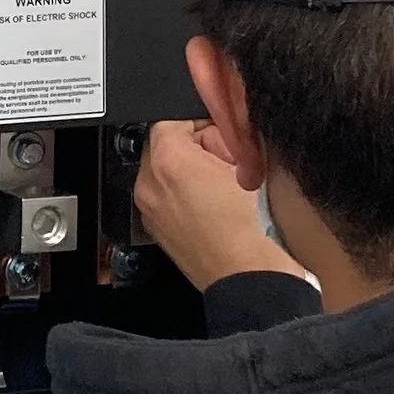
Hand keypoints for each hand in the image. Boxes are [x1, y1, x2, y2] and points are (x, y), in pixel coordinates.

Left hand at [133, 120, 314, 295]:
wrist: (243, 274)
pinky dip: (181, 195)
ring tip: (217, 185)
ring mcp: (149, 208)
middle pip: (163, 145)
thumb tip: (216, 130)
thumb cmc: (244, 227)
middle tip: (220, 158)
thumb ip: (223, 137)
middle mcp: (149, 184)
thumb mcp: (242, 165)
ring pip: (162, 172)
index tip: (216, 129)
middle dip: (191, 146)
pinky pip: (164, 197)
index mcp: (167, 161)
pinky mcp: (154, 227)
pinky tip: (209, 205)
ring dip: (186, 170)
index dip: (199, 122)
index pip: (171, 119)